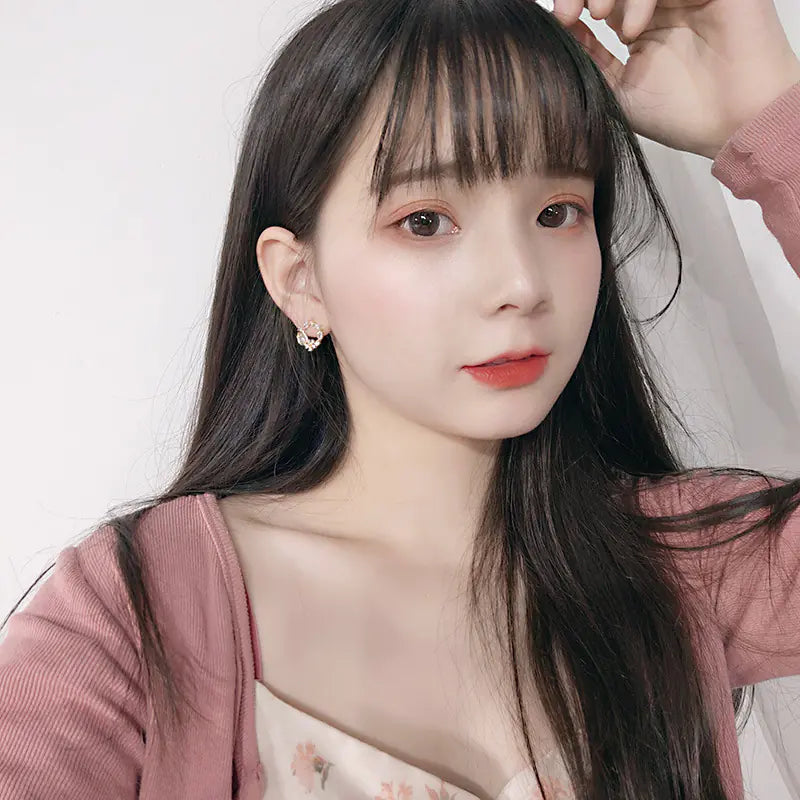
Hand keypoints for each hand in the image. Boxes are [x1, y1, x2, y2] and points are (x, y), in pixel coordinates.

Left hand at [551, 0, 799, 159]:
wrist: (732, 124)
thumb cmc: (680, 115)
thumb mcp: (617, 91)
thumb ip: (589, 60)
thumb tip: (557, 33)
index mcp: (637, 24)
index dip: (572, 2)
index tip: (558, 22)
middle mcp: (660, 3)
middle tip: (569, 15)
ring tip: (603, 21)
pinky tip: (635, 28)